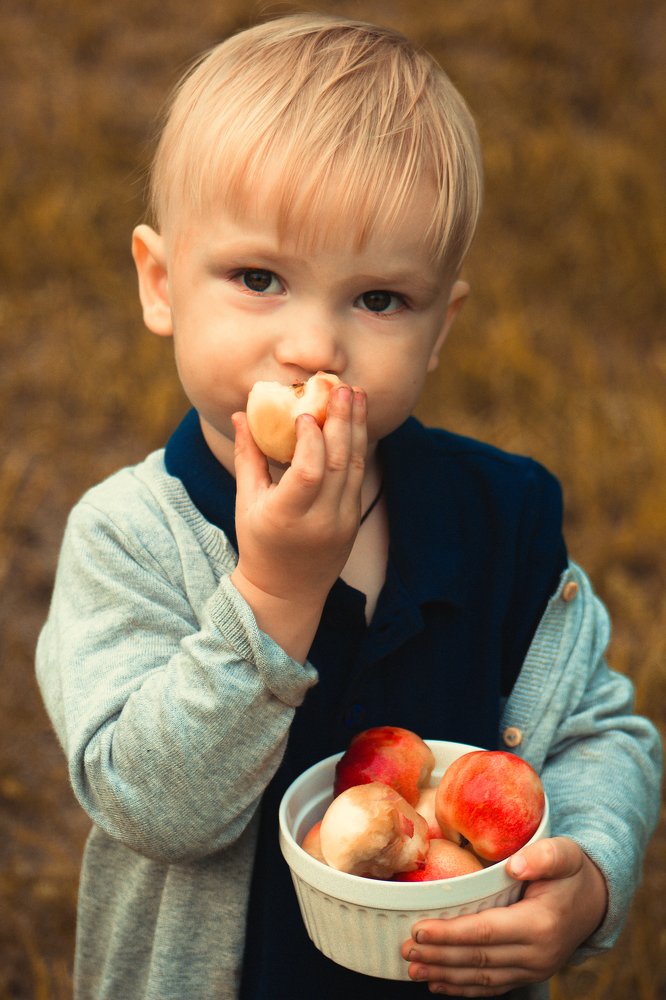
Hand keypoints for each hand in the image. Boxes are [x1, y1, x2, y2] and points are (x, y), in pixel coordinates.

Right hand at [231, 384, 366, 660]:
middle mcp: (320, 519)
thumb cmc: (259, 542)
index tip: (305, 413)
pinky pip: (358, 476)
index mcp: (287, 516)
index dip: (310, 440)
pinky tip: (357, 423)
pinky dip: (358, 447)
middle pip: (337, 463)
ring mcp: (342, 521)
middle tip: (341, 387)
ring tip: (356, 395)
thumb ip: (248, 456)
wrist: (287, 590)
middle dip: (342, 421)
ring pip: (353, 466)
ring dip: (357, 428)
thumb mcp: (246, 502)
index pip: (308, 472)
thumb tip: (240, 414)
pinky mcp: (353, 519)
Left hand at [401, 836, 607, 995]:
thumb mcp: (564, 854)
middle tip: (406, 950)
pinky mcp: (528, 974)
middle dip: (439, 956)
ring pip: (483, 978)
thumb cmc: (571, 871)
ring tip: (413, 969)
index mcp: (540, 924)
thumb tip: (515, 866)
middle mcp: (537, 954)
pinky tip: (439, 983)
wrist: (594, 900)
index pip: (485, 932)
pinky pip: (493, 987)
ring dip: (445, 975)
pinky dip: (464, 989)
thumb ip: (543, 856)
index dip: (450, 934)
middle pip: (479, 959)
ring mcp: (534, 969)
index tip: (419, 929)